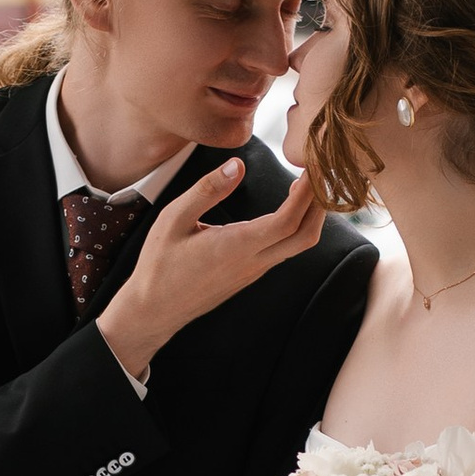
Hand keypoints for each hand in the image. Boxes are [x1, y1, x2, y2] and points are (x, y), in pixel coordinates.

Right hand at [98, 160, 324, 384]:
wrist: (154, 310)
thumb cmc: (159, 264)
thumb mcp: (173, 219)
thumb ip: (206, 190)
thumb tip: (237, 165)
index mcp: (236, 246)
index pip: (287, 222)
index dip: (306, 194)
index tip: (311, 168)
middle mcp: (252, 261)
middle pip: (305, 236)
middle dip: (319, 204)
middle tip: (319, 173)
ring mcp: (254, 270)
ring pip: (298, 245)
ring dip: (310, 215)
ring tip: (306, 183)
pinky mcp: (251, 273)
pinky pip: (284, 250)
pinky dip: (296, 225)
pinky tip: (288, 206)